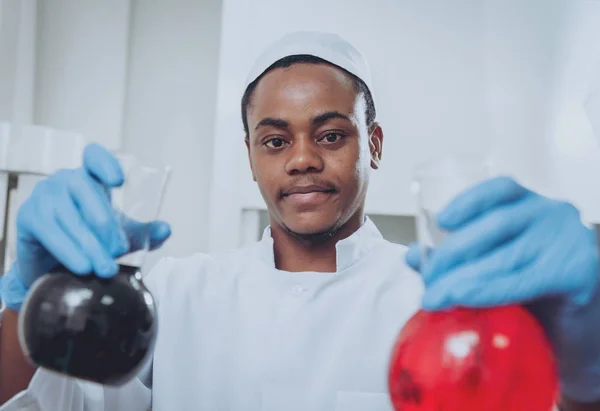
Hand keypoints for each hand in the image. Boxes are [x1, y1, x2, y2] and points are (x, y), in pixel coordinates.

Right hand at [0, 143, 170, 310]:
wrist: (52, 264)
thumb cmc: (91, 239)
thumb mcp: (121, 235)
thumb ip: (145, 233)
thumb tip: (166, 229)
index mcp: (91, 177)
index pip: (94, 156)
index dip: (105, 163)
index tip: (119, 181)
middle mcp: (65, 180)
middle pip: (83, 188)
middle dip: (103, 221)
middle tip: (119, 249)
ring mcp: (44, 196)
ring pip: (67, 215)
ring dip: (88, 244)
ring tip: (105, 268)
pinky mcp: (28, 217)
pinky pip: (49, 232)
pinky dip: (68, 251)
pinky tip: (83, 267)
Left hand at [406, 176, 598, 309]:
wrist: (580, 334)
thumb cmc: (537, 296)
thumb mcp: (494, 269)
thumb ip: (457, 259)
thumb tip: (414, 255)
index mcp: (533, 207)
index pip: (501, 189)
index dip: (468, 201)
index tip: (441, 220)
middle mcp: (555, 216)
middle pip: (496, 225)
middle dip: (452, 253)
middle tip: (428, 280)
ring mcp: (571, 241)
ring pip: (506, 255)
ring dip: (464, 277)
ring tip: (437, 296)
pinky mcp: (580, 272)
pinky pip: (524, 280)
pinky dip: (489, 290)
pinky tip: (465, 299)